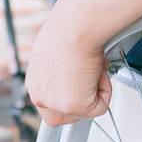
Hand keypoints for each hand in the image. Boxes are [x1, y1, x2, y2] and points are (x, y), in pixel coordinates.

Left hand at [25, 8, 112, 126]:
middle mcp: (39, 96)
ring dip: (95, 91)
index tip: (81, 84)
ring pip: (85, 111)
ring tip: (92, 68)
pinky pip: (101, 107)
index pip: (52, 104)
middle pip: (65, 116)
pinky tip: (98, 71)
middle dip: (83, 99)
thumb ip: (61, 71)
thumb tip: (77, 74)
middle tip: (90, 78)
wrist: (76, 26)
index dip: (72, 94)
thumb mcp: (57, 54)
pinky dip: (106, 90)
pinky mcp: (75, 106)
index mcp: (34, 83)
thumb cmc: (68, 30)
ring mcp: (56, 104)